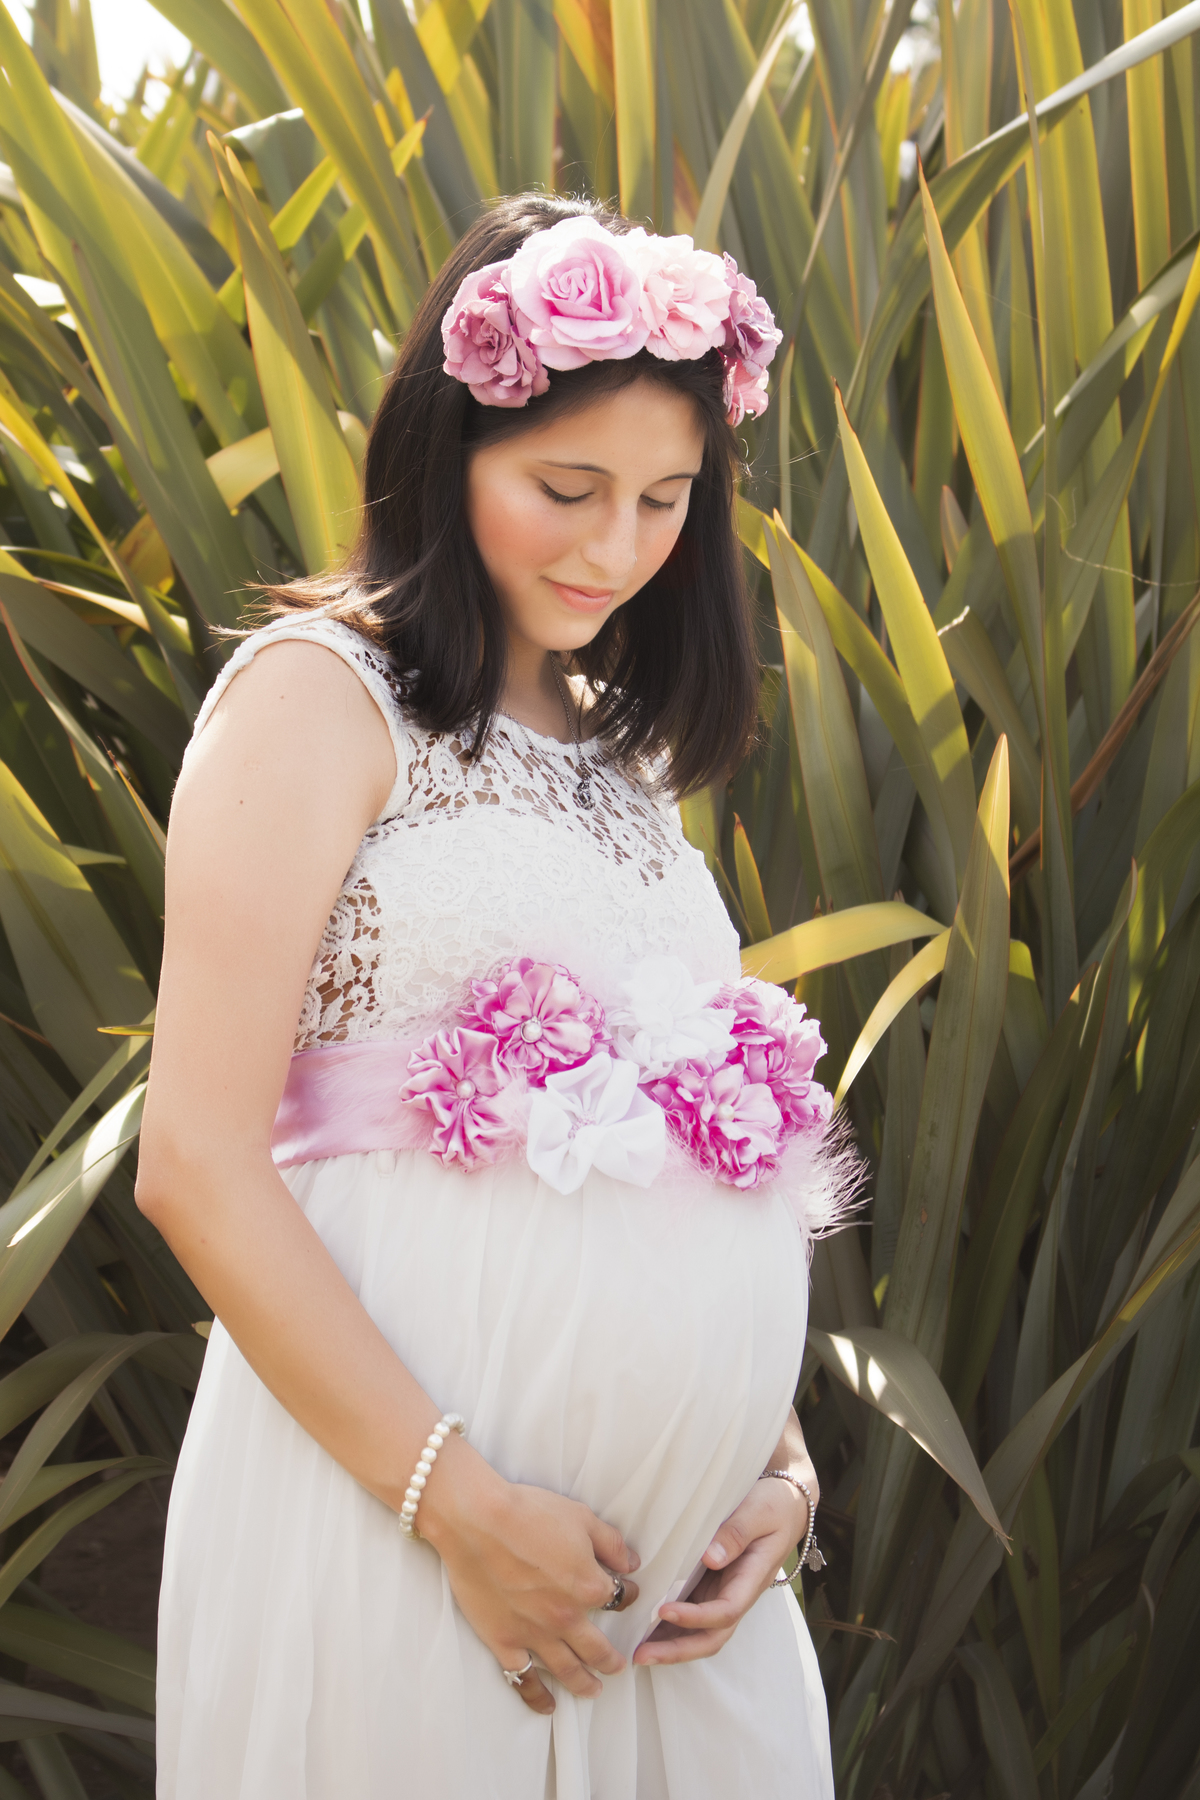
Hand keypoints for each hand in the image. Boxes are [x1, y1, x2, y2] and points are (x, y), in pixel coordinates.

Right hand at [421, 1443, 639, 1715]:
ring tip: (593, 1690)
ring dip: (584, 1683)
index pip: (619, 1598)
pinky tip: (548, 1706)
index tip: (625, 1593)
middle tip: (618, 1666)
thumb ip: (611, 1544)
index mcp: (590, 1587)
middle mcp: (567, 1618)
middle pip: (598, 1648)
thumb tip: (632, 1564)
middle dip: (611, 1659)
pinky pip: (523, 1680)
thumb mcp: (582, 1518)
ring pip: (568, 1670)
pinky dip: (537, 1697)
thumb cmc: (529, 1513)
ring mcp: (534, 1634)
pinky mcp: (504, 1641)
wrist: (478, 1521)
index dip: (626, 1594)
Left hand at [632, 1474, 811, 1667]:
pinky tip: (645, 1627)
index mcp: (751, 1579)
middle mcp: (737, 1594)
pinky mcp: (711, 1586)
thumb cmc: (774, 1506)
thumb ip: (737, 1533)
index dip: (695, 1618)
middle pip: (711, 1636)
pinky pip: (692, 1613)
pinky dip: (671, 1627)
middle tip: (640, 1654)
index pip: (725, 1611)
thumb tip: (710, 1558)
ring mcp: (723, 1593)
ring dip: (671, 1645)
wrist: (787, 1506)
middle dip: (677, 1650)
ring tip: (636, 1650)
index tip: (664, 1610)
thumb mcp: (759, 1511)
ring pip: (700, 1632)